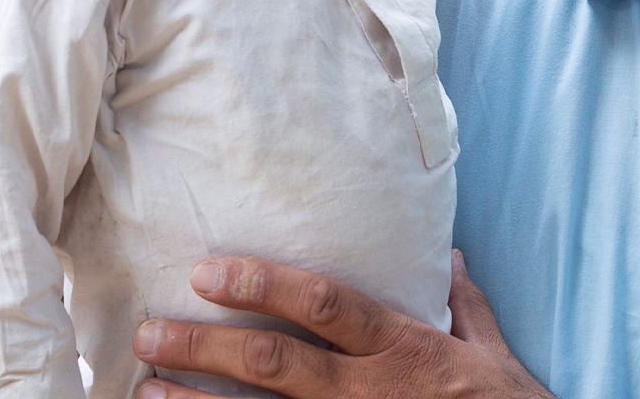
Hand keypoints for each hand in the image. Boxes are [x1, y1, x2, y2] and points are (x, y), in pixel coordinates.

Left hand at [131, 251, 553, 398]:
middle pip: (274, 364)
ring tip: (146, 391)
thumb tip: (448, 255)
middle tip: (149, 332)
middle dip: (204, 347)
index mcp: (403, 350)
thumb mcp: (493, 356)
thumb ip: (464, 306)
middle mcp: (370, 392)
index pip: (324, 306)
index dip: (263, 286)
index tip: (208, 272)